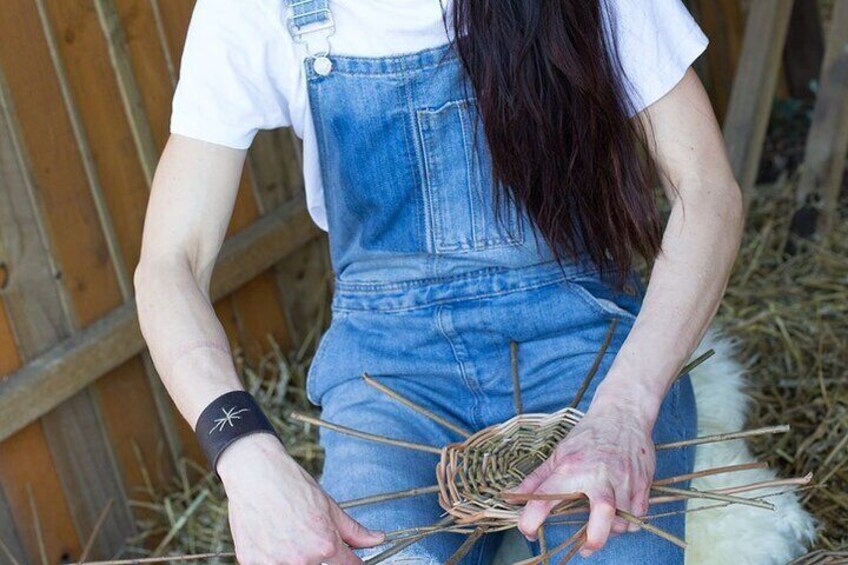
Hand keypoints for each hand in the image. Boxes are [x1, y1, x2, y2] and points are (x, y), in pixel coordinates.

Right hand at [217, 433, 384, 563]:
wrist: (254, 473)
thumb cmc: (290, 485)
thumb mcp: (328, 506)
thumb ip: (353, 530)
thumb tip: (378, 539)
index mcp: (324, 545)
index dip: (352, 563)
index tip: (351, 560)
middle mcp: (301, 559)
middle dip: (317, 554)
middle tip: (304, 532)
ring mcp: (274, 564)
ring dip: (292, 557)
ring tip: (285, 533)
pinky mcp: (251, 563)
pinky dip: (270, 555)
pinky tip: (269, 535)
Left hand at [505, 397, 655, 557]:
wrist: (623, 413)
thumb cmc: (588, 435)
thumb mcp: (558, 454)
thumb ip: (536, 480)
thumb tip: (511, 498)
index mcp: (571, 468)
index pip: (545, 500)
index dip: (530, 522)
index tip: (529, 532)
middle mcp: (599, 475)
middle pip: (603, 516)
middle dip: (594, 539)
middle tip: (583, 548)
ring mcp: (624, 480)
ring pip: (621, 522)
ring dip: (609, 529)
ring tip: (600, 522)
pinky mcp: (643, 484)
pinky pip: (637, 516)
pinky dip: (626, 520)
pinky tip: (617, 512)